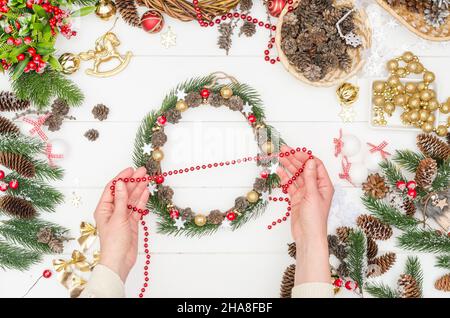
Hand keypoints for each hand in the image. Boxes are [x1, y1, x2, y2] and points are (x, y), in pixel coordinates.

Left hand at [94, 167, 149, 281]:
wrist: (119, 261)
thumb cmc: (114, 241)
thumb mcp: (117, 218)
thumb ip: (120, 200)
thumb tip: (120, 183)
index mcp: (104, 208)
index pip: (112, 188)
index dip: (121, 178)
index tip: (130, 169)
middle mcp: (112, 211)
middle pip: (123, 192)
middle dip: (132, 181)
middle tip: (143, 171)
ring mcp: (123, 216)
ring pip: (131, 199)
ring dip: (138, 189)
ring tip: (147, 179)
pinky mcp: (131, 223)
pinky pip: (136, 208)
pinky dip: (141, 200)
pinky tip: (146, 192)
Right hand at [277, 145, 333, 283]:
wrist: (307, 236)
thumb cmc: (315, 219)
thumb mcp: (313, 195)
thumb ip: (309, 178)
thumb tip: (310, 161)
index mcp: (324, 185)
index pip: (315, 165)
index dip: (305, 157)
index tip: (294, 151)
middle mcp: (315, 187)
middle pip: (304, 169)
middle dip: (294, 159)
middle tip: (283, 150)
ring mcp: (305, 192)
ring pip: (296, 176)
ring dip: (288, 166)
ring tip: (279, 157)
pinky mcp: (297, 198)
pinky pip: (290, 185)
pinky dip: (285, 178)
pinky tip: (279, 170)